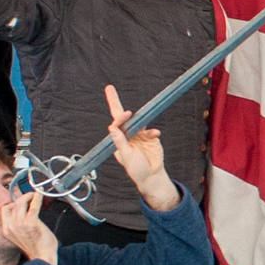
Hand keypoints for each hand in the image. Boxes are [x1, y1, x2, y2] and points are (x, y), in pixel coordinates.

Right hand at [0, 189, 59, 264]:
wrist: (43, 257)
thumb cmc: (36, 247)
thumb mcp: (21, 235)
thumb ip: (19, 223)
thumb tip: (24, 209)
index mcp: (7, 229)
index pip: (5, 209)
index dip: (13, 201)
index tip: (20, 198)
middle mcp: (11, 226)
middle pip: (13, 204)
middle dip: (23, 197)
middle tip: (31, 196)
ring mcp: (20, 224)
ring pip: (21, 202)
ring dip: (29, 196)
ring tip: (36, 195)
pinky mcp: (31, 223)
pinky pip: (34, 205)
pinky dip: (38, 197)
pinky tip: (41, 194)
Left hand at [104, 84, 177, 209]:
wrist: (151, 175)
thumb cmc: (136, 169)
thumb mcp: (126, 156)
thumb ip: (120, 142)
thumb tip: (112, 128)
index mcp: (119, 139)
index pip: (117, 124)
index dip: (121, 118)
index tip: (126, 114)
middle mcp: (128, 134)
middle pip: (122, 116)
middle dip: (115, 102)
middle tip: (109, 89)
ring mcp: (139, 135)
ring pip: (139, 121)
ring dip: (142, 122)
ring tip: (146, 131)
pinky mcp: (150, 137)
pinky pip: (151, 130)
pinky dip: (153, 131)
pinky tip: (155, 134)